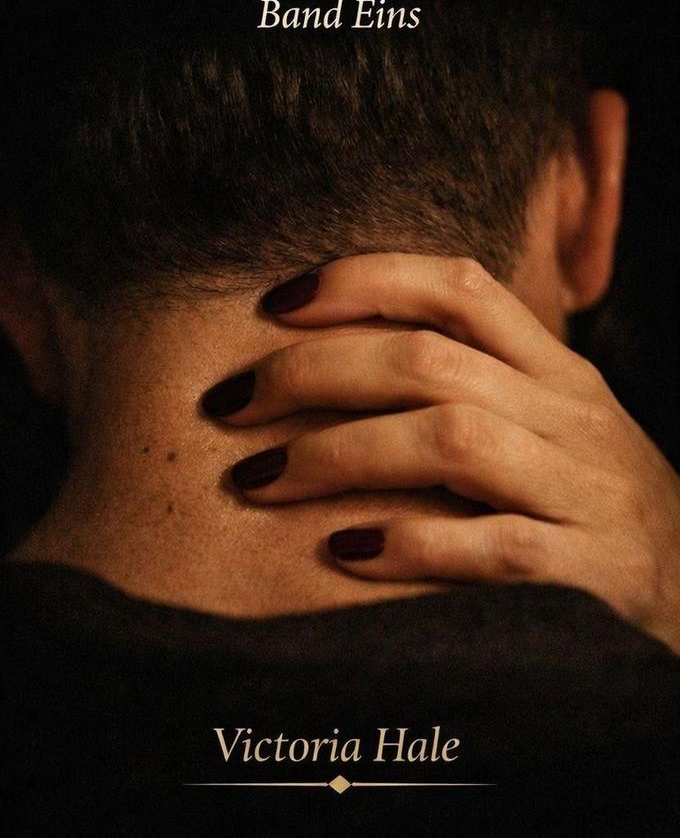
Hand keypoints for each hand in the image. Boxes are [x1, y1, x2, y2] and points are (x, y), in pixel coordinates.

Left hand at [203, 254, 679, 652]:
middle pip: (427, 359)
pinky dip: (411, 543)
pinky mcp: (591, 568)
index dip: (364, 280)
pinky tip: (343, 551)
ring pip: (451, 439)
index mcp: (553, 367)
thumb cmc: (592, 497)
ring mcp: (582, 487)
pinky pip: (495, 546)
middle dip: (313, 372)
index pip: (458, 287)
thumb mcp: (547, 421)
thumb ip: (470, 383)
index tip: (276, 302)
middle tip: (231, 403)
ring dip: (339, 454)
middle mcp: (567, 412)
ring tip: (259, 479)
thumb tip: (336, 358)